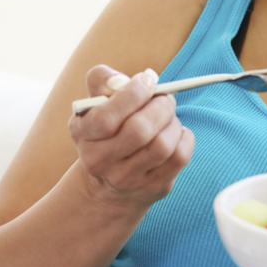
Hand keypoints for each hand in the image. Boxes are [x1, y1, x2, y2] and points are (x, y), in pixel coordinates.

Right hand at [67, 65, 194, 208]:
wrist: (108, 181)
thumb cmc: (107, 127)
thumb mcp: (96, 101)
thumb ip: (104, 80)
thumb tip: (136, 79)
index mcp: (82, 133)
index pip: (105, 118)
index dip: (133, 94)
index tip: (148, 79)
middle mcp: (98, 161)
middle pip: (139, 131)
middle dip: (160, 106)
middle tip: (165, 98)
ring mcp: (126, 178)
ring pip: (162, 145)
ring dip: (173, 122)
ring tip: (169, 116)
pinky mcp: (153, 187)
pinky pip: (179, 157)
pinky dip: (184, 138)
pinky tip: (175, 133)